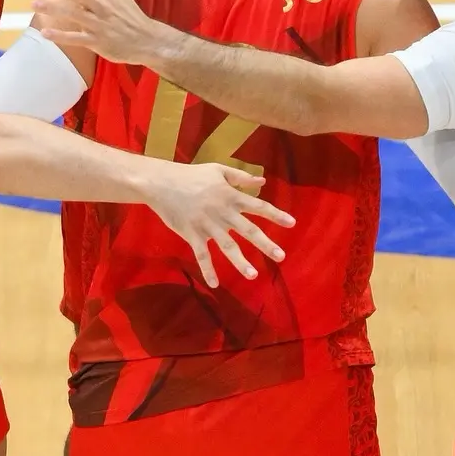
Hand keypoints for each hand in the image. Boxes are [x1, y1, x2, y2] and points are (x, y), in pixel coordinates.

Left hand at [33, 0, 164, 64]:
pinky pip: (76, 39)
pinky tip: (45, 33)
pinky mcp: (98, 42)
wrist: (146, 40)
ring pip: (75, 15)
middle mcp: (103, 6)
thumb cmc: (129, 12)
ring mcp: (100, 25)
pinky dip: (61, 36)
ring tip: (35, 5)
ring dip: (54, 10)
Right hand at [140, 161, 296, 287]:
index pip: (258, 206)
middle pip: (248, 230)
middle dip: (265, 244)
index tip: (292, 224)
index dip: (276, 215)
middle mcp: (223, 212)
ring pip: (228, 246)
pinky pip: (202, 255)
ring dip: (241, 262)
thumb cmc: (192, 175)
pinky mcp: (192, 234)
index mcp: (230, 196)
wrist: (162, 183)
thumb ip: (241, 177)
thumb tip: (263, 181)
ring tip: (253, 275)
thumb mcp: (218, 170)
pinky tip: (215, 285)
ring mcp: (208, 225)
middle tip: (281, 257)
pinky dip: (208, 270)